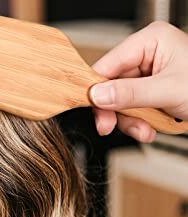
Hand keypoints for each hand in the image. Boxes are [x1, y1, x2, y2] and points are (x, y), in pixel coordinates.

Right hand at [89, 21, 187, 141]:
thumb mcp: (168, 91)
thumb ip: (130, 93)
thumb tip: (98, 95)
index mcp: (150, 42)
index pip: (108, 64)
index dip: (97, 89)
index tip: (94, 109)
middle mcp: (146, 56)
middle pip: (110, 86)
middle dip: (116, 111)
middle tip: (111, 127)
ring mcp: (146, 76)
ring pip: (118, 102)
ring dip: (129, 122)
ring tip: (145, 130)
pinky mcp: (148, 93)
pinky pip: (130, 110)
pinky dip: (138, 124)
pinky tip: (150, 129)